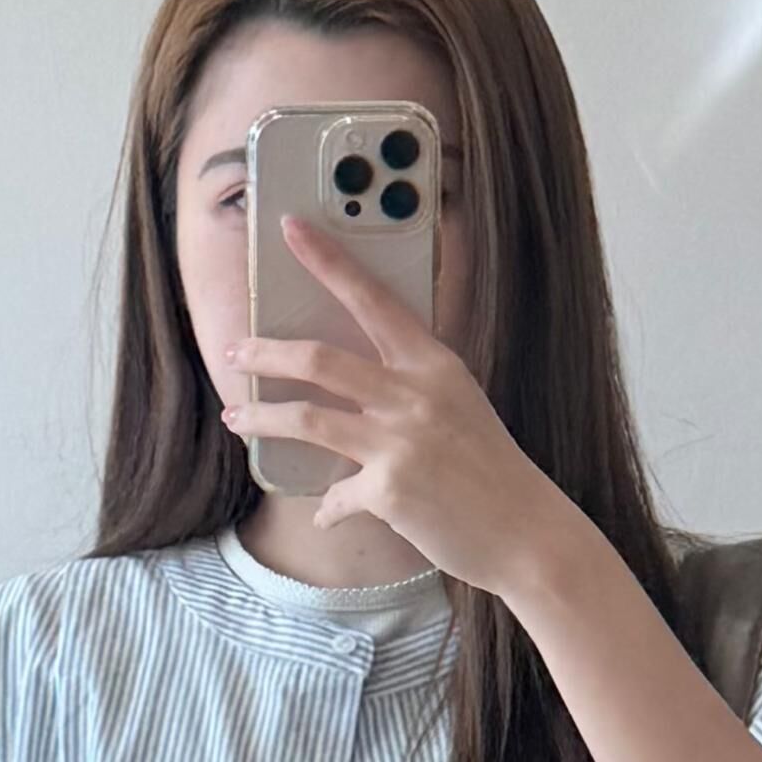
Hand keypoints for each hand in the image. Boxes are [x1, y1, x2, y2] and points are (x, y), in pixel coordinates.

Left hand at [226, 218, 571, 592]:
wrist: (527, 532)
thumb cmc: (490, 469)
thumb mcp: (459, 405)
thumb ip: (410, 386)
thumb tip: (354, 383)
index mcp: (433, 364)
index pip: (371, 299)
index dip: (327, 261)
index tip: (290, 228)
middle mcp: (415, 395)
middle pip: (319, 360)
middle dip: (265, 353)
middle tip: (234, 353)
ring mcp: (401, 443)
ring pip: (308, 419)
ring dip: (262, 419)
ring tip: (237, 418)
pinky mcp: (390, 491)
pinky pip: (336, 496)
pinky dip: (327, 508)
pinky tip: (325, 515)